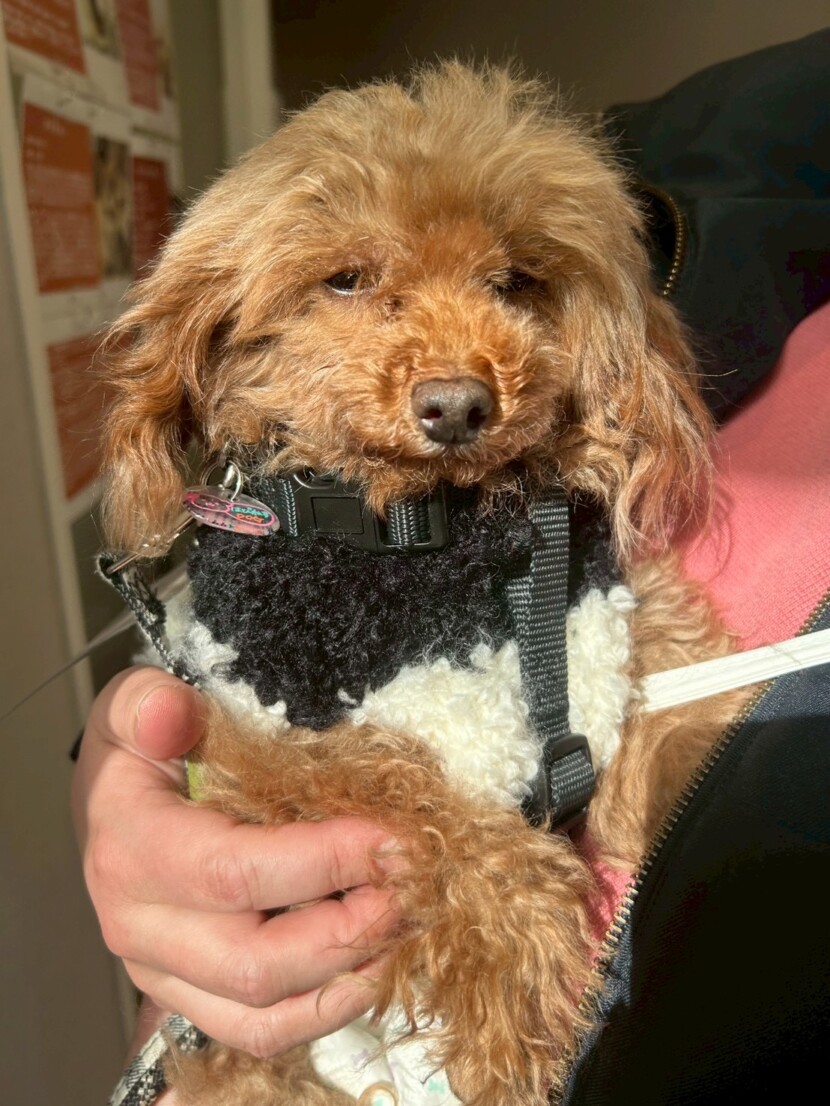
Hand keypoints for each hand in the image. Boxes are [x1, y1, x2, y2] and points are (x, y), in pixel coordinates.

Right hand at [72, 666, 397, 1057]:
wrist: (111, 805)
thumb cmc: (139, 752)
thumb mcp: (134, 705)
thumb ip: (151, 705)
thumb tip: (174, 715)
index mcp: (131, 852)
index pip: (236, 873)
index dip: (325, 861)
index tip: (393, 837)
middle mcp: (140, 928)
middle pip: (257, 962)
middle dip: (352, 928)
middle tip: (414, 884)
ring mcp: (163, 975)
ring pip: (263, 1013)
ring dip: (350, 974)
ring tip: (406, 921)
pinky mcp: (190, 998)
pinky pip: (260, 1032)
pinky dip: (325, 1009)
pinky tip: (372, 961)